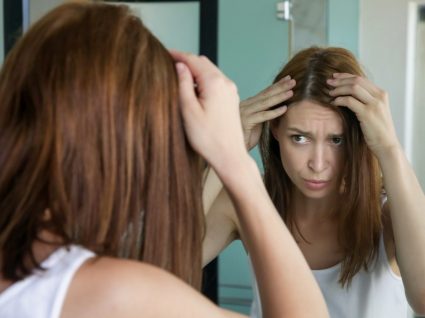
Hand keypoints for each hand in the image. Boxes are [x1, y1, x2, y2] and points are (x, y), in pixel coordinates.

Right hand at [171, 51, 245, 169]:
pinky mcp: (231, 99)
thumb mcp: (188, 110)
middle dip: (186, 61)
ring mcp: (231, 91)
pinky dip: (203, 80)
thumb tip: (179, 65)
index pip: (192, 59)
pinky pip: (216, 82)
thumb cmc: (207, 137)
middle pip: (202, 62)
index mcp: (214, 82)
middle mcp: (225, 82)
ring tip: (178, 77)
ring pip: (210, 71)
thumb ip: (183, 84)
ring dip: (195, 71)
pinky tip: (193, 90)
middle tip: (168, 63)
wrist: (229, 155)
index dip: (177, 55)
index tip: (163, 53)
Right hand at [240, 76, 294, 149]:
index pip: (264, 93)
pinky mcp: (245, 122)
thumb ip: (263, 114)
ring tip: (291, 92)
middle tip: (293, 81)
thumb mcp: (257, 124)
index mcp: (247, 105)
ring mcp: (243, 113)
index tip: (288, 80)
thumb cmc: (245, 139)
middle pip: (265, 95)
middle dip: (280, 87)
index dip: (276, 86)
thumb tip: (276, 107)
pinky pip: (262, 116)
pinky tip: (284, 108)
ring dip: (279, 96)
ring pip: (265, 103)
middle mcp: (244, 106)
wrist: (232, 151)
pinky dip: (274, 112)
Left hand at [328, 73, 399, 156]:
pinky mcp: (367, 113)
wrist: (386, 144)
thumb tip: (348, 94)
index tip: (335, 77)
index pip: (361, 79)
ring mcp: (374, 104)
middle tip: (328, 82)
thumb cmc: (377, 130)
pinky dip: (339, 100)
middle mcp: (379, 96)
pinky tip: (334, 103)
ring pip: (353, 88)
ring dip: (339, 89)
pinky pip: (349, 101)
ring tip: (330, 93)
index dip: (346, 76)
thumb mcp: (374, 111)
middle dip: (340, 80)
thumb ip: (365, 101)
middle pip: (356, 81)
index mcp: (381, 94)